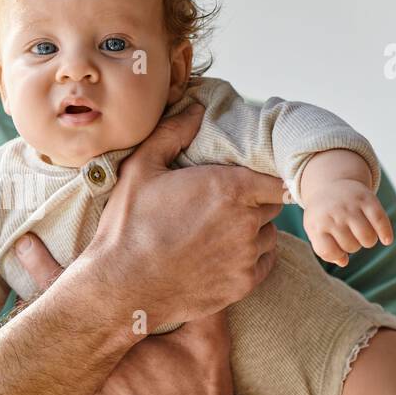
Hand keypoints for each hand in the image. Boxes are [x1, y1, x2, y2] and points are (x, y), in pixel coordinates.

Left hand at [16, 237, 244, 394]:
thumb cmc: (205, 389)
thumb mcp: (208, 336)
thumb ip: (199, 293)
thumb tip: (197, 252)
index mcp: (114, 345)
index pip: (69, 296)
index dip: (43, 266)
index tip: (22, 243)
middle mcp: (88, 376)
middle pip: (50, 325)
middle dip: (41, 296)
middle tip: (25, 258)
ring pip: (54, 356)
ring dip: (52, 332)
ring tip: (40, 303)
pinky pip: (64, 382)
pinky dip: (64, 364)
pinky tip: (67, 350)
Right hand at [80, 103, 286, 324]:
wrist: (120, 286)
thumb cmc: (128, 225)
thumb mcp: (142, 168)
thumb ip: (173, 133)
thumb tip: (196, 109)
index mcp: (229, 188)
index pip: (275, 178)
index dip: (263, 178)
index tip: (247, 180)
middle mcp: (246, 222)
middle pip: (272, 206)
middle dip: (255, 202)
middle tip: (225, 205)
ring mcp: (246, 256)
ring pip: (269, 236)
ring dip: (254, 231)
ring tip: (221, 231)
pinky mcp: (241, 284)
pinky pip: (264, 264)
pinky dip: (252, 258)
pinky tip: (225, 255)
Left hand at [301, 179, 393, 266]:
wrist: (330, 185)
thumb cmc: (323, 215)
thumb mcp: (316, 231)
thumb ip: (325, 249)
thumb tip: (343, 262)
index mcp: (316, 224)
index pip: (329, 252)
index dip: (336, 255)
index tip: (337, 249)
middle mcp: (333, 215)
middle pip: (351, 246)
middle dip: (352, 245)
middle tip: (348, 235)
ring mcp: (350, 206)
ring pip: (367, 238)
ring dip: (368, 241)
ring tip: (361, 234)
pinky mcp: (367, 199)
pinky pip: (380, 221)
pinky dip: (385, 233)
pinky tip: (386, 240)